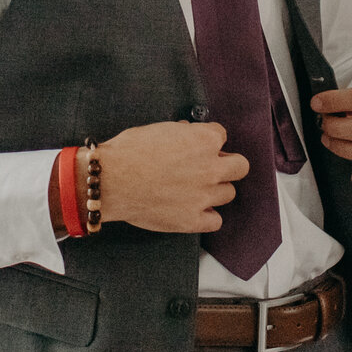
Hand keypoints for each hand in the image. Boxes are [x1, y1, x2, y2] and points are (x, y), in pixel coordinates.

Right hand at [94, 121, 249, 234]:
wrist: (111, 180)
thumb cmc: (128, 151)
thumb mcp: (158, 129)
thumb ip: (182, 133)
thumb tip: (188, 134)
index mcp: (204, 140)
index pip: (222, 136)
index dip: (207, 141)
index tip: (196, 146)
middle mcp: (211, 168)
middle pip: (240, 167)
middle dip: (226, 165)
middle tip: (208, 167)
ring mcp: (203, 196)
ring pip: (229, 193)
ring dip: (215, 190)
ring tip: (195, 190)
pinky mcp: (192, 219)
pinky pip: (216, 221)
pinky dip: (207, 217)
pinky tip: (194, 211)